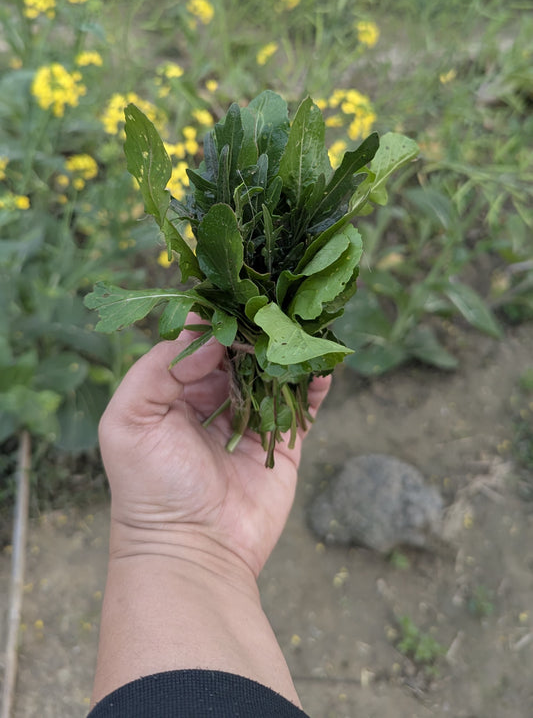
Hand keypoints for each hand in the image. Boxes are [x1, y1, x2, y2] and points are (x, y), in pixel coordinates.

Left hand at [99, 314, 329, 577]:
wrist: (192, 552)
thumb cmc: (150, 487)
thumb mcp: (130, 420)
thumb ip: (160, 369)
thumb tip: (212, 338)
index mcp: (175, 390)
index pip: (201, 341)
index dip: (218, 319)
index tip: (238, 297)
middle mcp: (215, 401)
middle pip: (243, 352)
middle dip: (259, 329)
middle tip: (278, 305)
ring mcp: (252, 422)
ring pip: (275, 374)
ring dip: (289, 350)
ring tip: (304, 325)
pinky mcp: (283, 447)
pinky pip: (303, 409)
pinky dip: (315, 386)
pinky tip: (323, 366)